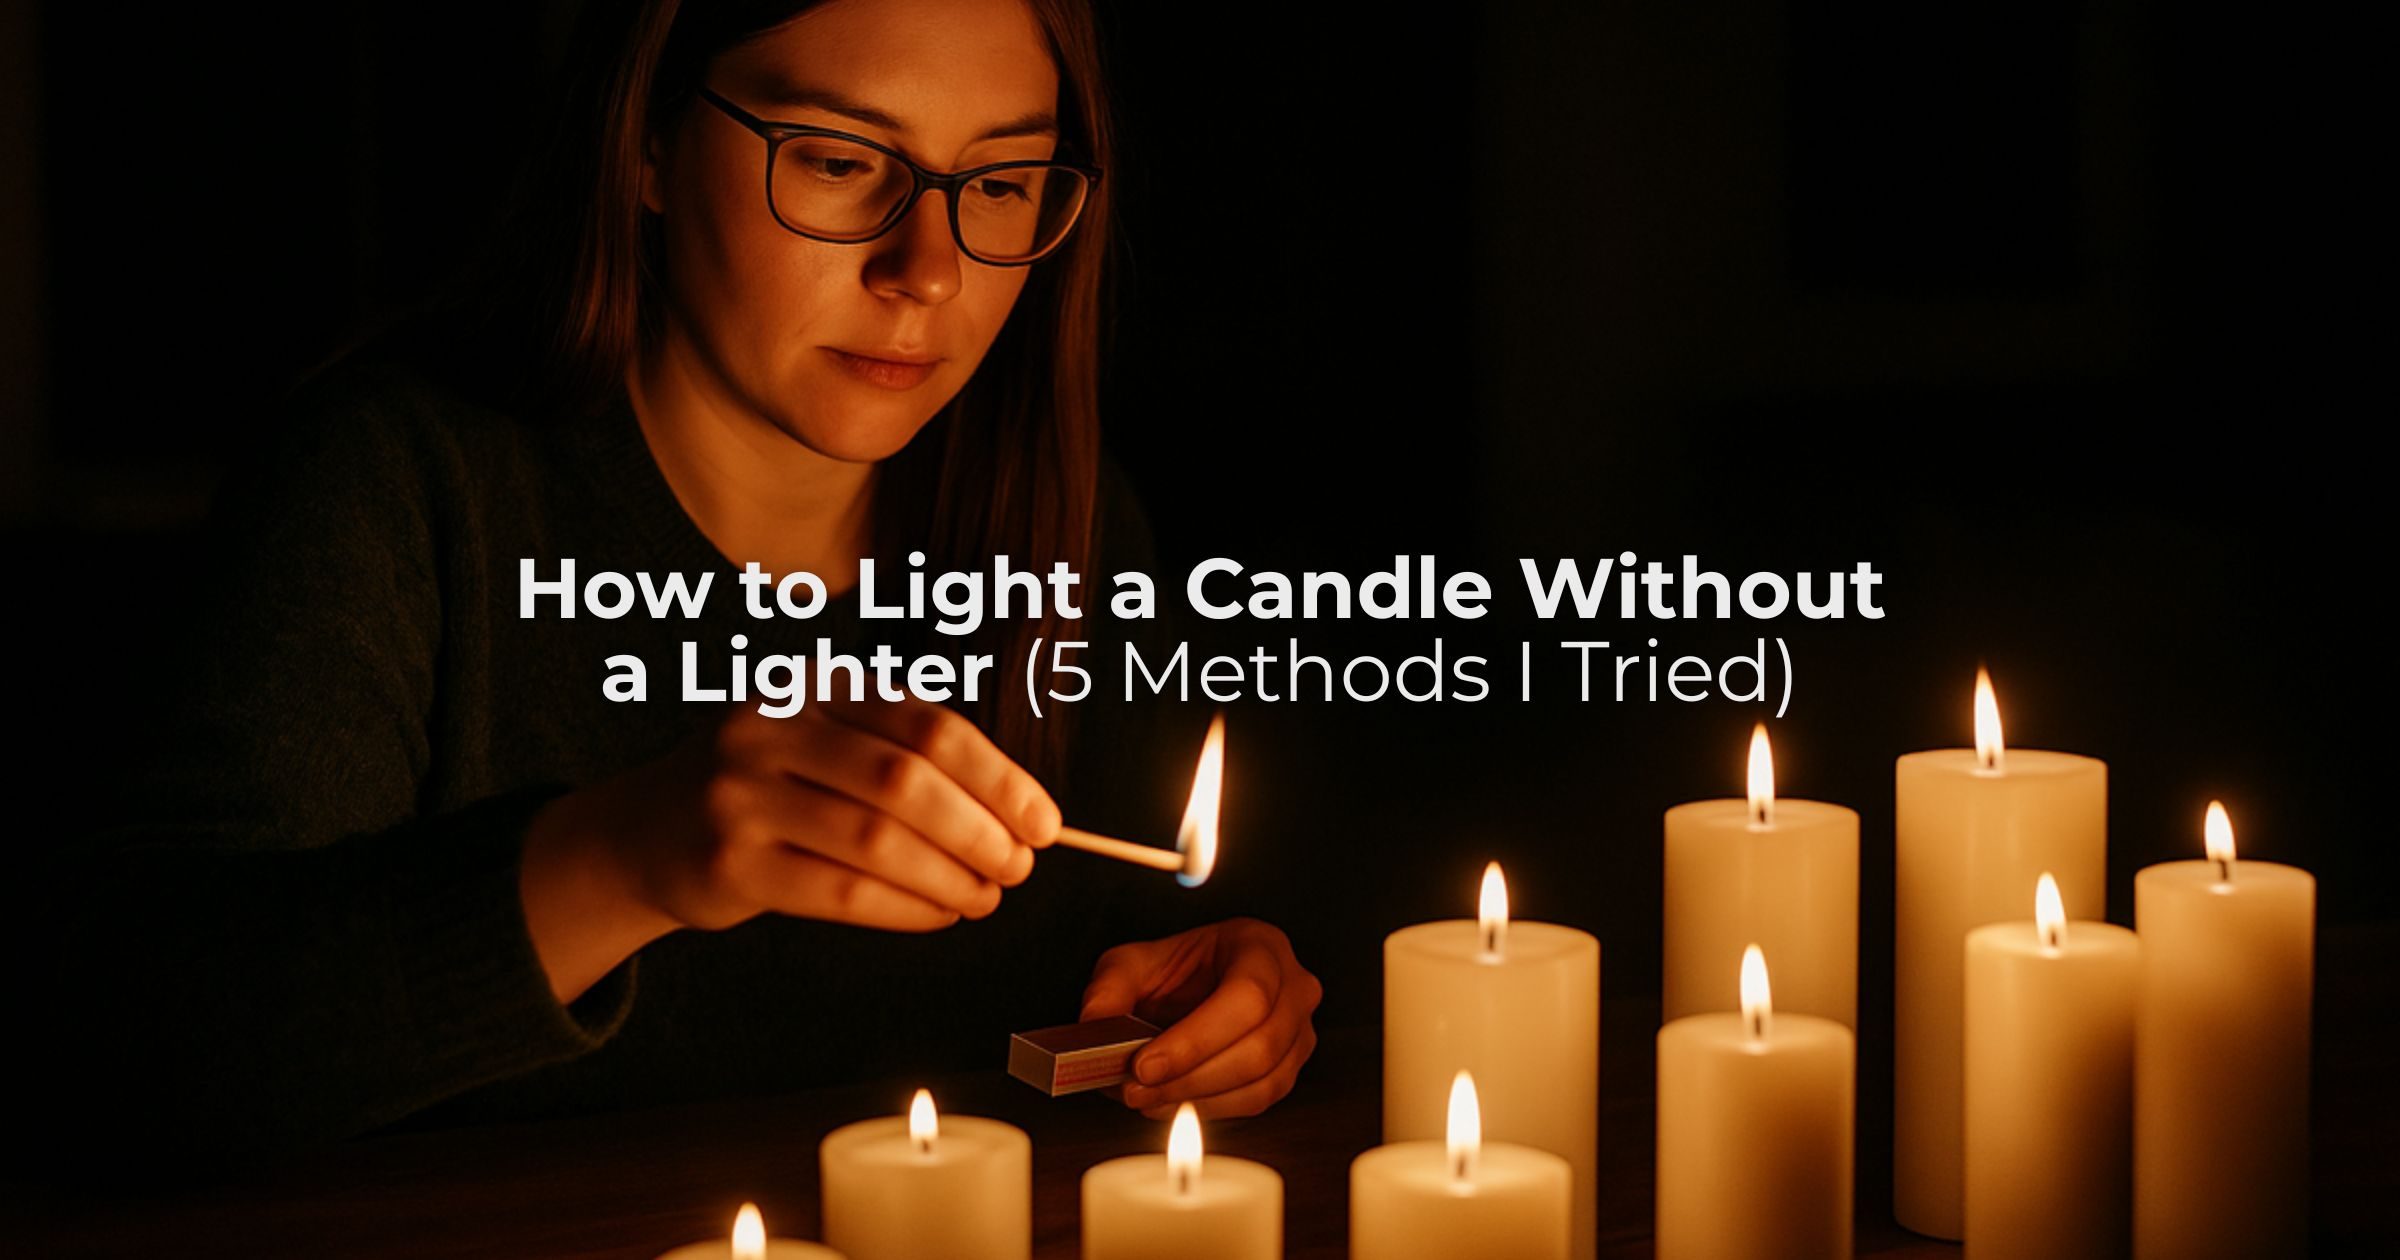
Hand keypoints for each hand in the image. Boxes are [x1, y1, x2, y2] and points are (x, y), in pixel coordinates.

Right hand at [520, 695, 1059, 1001]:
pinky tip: (939, 915)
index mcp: (817, 687)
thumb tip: (1019, 812)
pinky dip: (905, 909)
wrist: (646, 832)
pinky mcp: (728, 862)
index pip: (931, 726)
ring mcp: (743, 794)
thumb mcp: (825, 744)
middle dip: (980, 831)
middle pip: (907, 781)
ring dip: (949, 877)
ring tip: (986, 898)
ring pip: (877, 841)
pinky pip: (840, 892)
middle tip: (1018, 868)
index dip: (1000, 778)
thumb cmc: (767, 790)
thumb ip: (906, 760)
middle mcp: (774, 729)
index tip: (1045, 824)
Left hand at [1078, 918, 1321, 1119]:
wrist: (1201, 983)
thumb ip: (1112, 986)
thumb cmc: (1179, 969)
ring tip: (1147, 1098)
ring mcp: (1300, 1032)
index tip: (1145, 1062)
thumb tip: (1095, 1022)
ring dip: (1198, 1099)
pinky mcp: (1289, 1069)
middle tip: (1137, 1087)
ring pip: (1262, 1081)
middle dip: (1190, 1076)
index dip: (1196, 1038)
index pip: (1247, 996)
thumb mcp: (1136, 962)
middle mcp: (1295, 988)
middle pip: (1259, 1046)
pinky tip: (1173, 1103)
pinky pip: (1259, 1100)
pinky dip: (1212, 1109)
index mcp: (1263, 947)